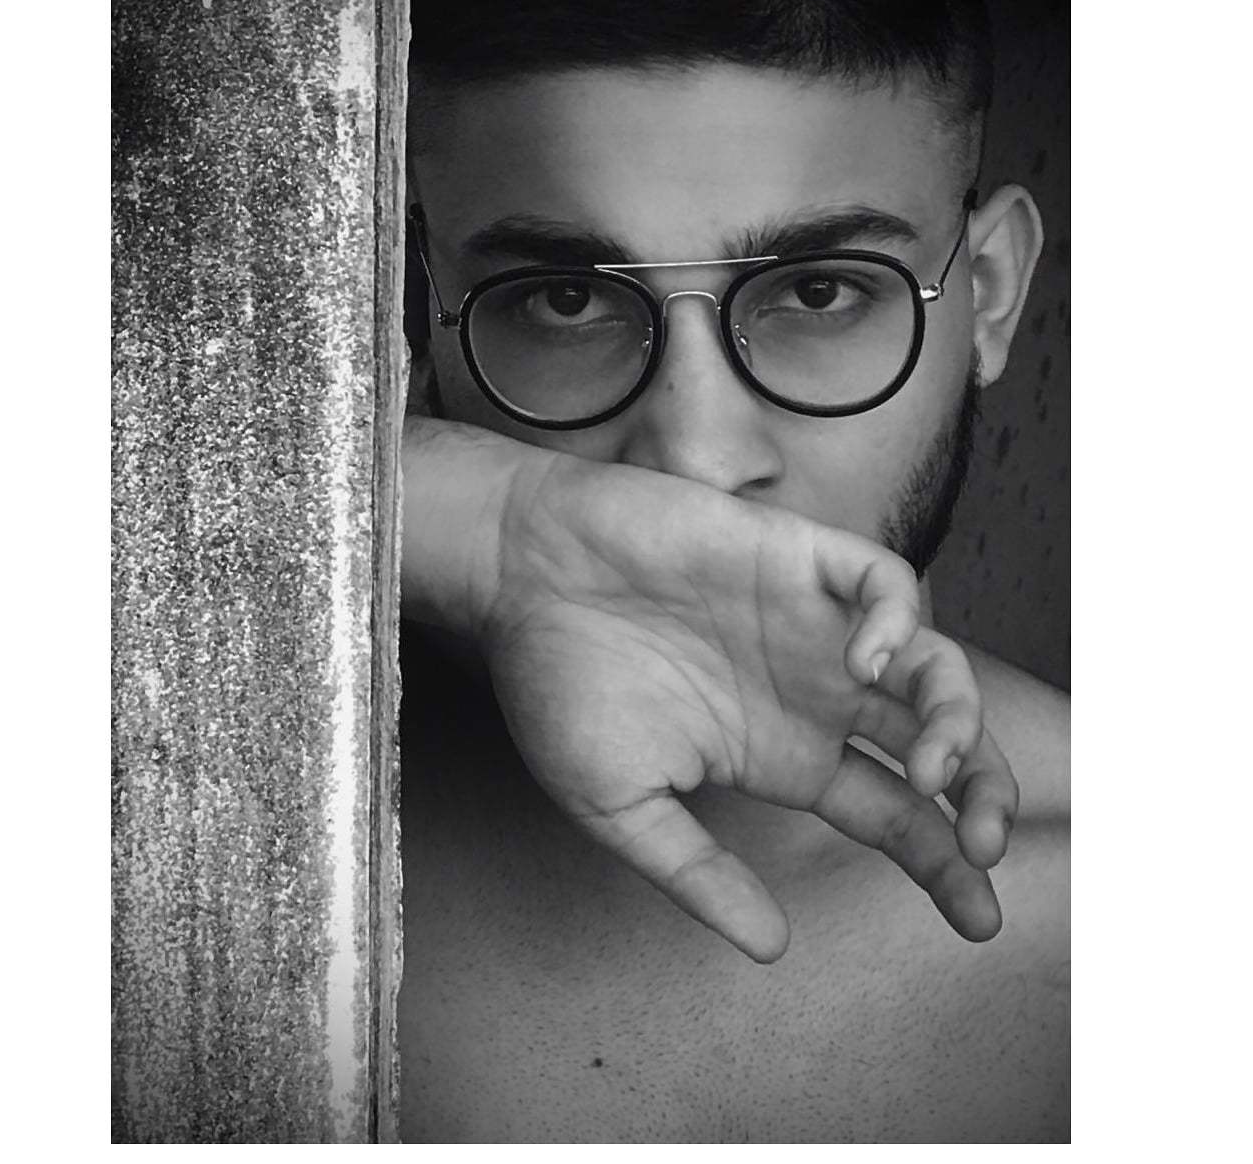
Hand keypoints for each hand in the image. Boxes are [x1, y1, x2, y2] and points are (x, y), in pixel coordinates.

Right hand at [403, 418, 1017, 962]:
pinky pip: (884, 580)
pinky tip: (868, 662)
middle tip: (985, 847)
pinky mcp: (796, 556)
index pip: (892, 814)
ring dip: (958, 718)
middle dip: (980, 796)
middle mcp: (812, 693)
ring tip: (936, 765)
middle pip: (936, 745)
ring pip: (932, 666)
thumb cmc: (556, 680)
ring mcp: (810, 624)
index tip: (979, 920)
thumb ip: (696, 872)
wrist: (517, 573)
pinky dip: (898, 620)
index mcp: (781, 754)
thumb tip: (768, 946)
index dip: (944, 863)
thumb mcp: (621, 806)